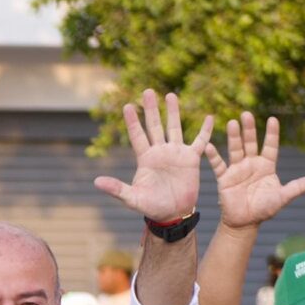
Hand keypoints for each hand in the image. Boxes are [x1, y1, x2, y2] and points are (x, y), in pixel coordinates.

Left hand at [94, 89, 211, 223]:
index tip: (127, 106)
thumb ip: (117, 189)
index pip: (138, 136)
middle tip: (147, 90)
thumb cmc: (151, 207)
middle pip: (155, 126)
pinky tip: (208, 117)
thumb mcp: (132, 198)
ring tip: (170, 94)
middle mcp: (160, 152)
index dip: (133, 121)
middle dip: (151, 109)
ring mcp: (176, 154)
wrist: (173, 213)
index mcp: (145, 159)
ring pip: (174, 128)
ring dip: (173, 112)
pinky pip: (199, 142)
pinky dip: (204, 131)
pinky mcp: (191, 159)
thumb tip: (96, 182)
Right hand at [202, 112, 304, 230]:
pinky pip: (218, 165)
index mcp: (266, 166)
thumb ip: (297, 188)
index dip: (271, 134)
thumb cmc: (264, 209)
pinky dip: (214, 156)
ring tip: (232, 123)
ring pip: (235, 149)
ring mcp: (237, 170)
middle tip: (246, 114)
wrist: (244, 222)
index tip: (272, 119)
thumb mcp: (282, 198)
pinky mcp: (224, 178)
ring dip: (233, 137)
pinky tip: (209, 146)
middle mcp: (251, 164)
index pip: (270, 146)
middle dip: (249, 129)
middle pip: (250, 143)